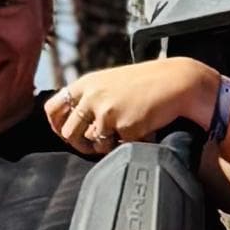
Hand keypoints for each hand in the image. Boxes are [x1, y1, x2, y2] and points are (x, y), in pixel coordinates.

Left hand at [45, 58, 219, 157]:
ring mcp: (106, 112)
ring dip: (105, 146)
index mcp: (86, 84)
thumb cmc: (146, 83)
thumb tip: (71, 124)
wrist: (176, 81)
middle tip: (95, 144)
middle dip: (79, 144)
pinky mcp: (124, 126)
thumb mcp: (109, 82)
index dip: (56, 126)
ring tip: (123, 134)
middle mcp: (91, 97)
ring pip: (92, 144)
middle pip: (68, 133)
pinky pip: (117, 147)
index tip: (66, 133)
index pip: (52, 108)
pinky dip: (128, 143)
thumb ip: (89, 97)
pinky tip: (141, 130)